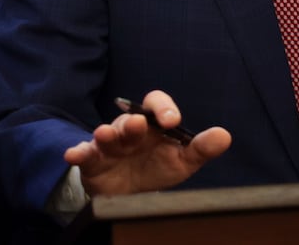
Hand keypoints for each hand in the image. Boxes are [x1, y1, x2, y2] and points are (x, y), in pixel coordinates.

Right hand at [64, 90, 231, 195]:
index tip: (172, 121)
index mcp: (153, 125)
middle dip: (133, 122)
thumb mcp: (182, 161)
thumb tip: (224, 136)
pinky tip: (74, 154)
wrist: (129, 193)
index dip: (163, 108)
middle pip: (130, 119)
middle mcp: (130, 130)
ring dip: (106, 133)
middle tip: (138, 125)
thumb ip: (201, 149)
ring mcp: (109, 144)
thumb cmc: (156, 168)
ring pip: (106, 134)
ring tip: (105, 135)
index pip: (156, 105)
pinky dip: (78, 153)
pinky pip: (84, 154)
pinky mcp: (92, 161)